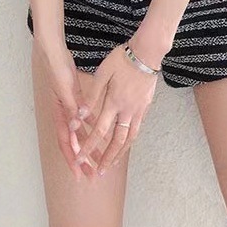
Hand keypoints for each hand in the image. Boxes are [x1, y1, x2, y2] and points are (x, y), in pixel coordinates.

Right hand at [32, 38, 102, 181]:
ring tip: (97, 159)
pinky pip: (81, 120)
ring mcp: (67, 108)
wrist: (54, 54)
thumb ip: (73, 108)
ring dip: (86, 147)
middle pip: (71, 143)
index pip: (65, 143)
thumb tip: (77, 128)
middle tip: (91, 175)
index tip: (80, 174)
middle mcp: (62, 114)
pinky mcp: (73, 100)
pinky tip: (97, 133)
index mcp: (60, 114)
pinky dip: (89, 129)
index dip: (72, 159)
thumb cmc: (59, 70)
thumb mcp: (67, 90)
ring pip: (77, 133)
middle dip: (81, 160)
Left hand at [73, 43, 157, 177]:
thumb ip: (91, 96)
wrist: (147, 53)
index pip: (99, 131)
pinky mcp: (145, 107)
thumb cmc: (122, 59)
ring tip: (112, 164)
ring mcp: (139, 110)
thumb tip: (79, 115)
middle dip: (106, 159)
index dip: (88, 147)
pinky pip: (137, 129)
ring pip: (129, 139)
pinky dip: (129, 141)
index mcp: (114, 102)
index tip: (79, 159)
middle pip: (116, 142)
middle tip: (98, 172)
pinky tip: (125, 144)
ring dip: (119, 154)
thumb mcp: (102, 73)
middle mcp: (127, 111)